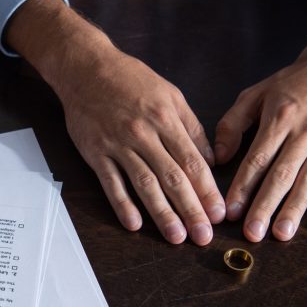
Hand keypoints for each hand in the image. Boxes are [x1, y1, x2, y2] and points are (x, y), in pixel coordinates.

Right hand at [58, 51, 225, 244]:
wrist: (87, 69)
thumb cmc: (131, 80)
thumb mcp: (171, 95)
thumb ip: (192, 128)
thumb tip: (211, 159)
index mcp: (166, 119)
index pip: (192, 161)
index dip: (207, 190)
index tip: (219, 213)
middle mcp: (143, 134)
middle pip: (172, 178)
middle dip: (191, 210)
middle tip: (204, 235)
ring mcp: (118, 145)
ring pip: (144, 185)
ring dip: (162, 214)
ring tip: (176, 237)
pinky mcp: (96, 154)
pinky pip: (111, 184)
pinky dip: (122, 205)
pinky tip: (135, 224)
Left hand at [214, 0, 306, 241]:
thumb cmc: (290, 83)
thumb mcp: (255, 94)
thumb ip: (232, 124)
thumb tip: (218, 158)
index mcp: (280, 118)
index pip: (258, 159)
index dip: (243, 187)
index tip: (230, 211)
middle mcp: (306, 132)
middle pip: (282, 175)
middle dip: (266, 206)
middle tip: (252, 233)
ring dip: (295, 209)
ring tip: (281, 234)